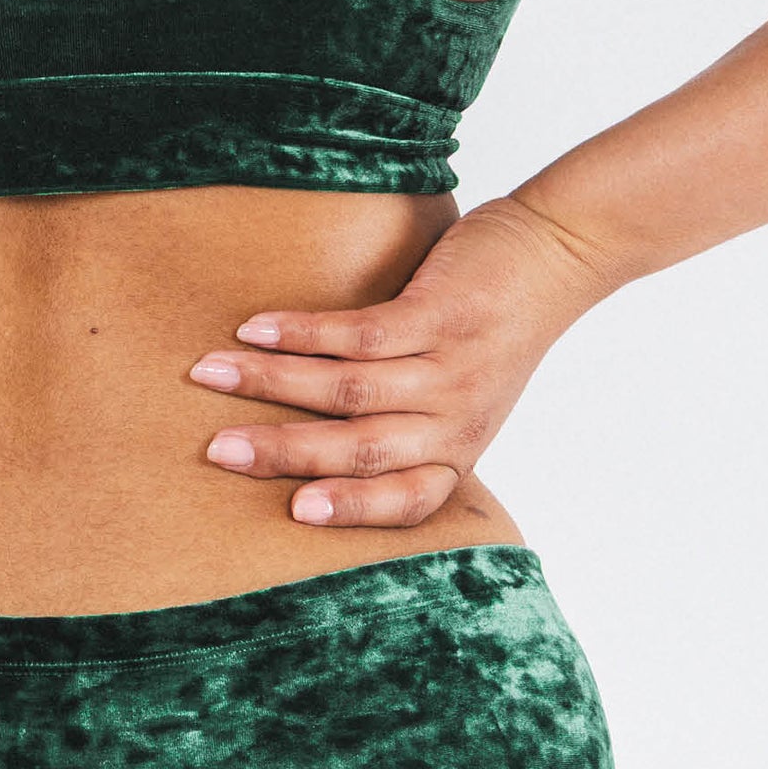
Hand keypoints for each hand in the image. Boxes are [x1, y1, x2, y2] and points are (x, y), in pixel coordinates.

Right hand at [186, 195, 619, 528]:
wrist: (557, 255)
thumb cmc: (495, 324)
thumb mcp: (461, 390)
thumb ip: (404, 414)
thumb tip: (307, 420)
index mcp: (456, 447)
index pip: (405, 499)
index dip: (350, 509)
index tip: (292, 513)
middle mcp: (455, 418)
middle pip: (358, 449)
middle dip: (280, 452)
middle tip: (215, 450)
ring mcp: (449, 368)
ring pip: (348, 391)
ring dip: (270, 382)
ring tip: (210, 373)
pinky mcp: (440, 316)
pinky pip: (359, 335)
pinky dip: (300, 333)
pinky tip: (255, 327)